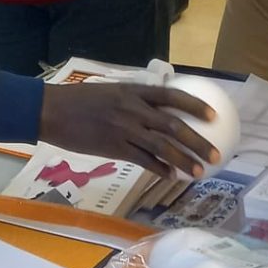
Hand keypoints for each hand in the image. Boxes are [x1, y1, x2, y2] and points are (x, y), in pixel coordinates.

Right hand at [39, 82, 220, 179]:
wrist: (50, 110)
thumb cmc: (77, 100)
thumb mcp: (109, 91)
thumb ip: (132, 100)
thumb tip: (153, 111)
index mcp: (132, 91)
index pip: (172, 96)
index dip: (195, 106)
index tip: (214, 116)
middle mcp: (132, 109)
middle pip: (173, 125)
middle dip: (198, 141)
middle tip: (216, 154)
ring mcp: (124, 129)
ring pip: (162, 146)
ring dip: (184, 160)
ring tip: (200, 171)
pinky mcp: (113, 147)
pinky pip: (143, 160)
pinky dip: (159, 168)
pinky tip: (171, 176)